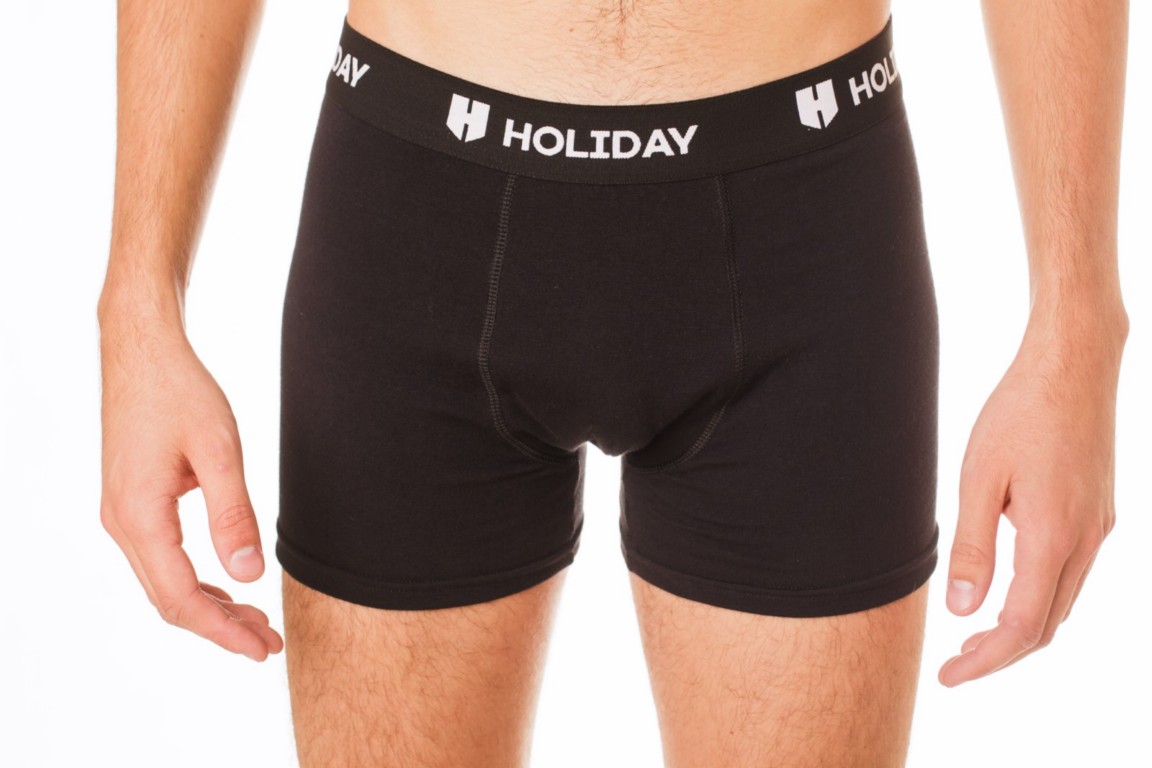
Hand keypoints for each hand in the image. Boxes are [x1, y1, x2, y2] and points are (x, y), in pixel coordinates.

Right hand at [99, 318, 283, 660]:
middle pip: (170, 600)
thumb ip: (233, 514)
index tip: (261, 648)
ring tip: (256, 621)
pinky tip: (228, 584)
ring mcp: (122, 514)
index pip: (181, 598)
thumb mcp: (218, 450)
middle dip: (220, 627)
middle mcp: (122, 523)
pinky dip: (195, 580)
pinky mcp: (131, 502)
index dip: (223, 631)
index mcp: (140, 516)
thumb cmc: (180, 392)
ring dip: (210, 606)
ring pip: (164, 582)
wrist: (142, 351)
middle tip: (268, 643)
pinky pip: (161, 559)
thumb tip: (249, 576)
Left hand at [938, 314, 1123, 686]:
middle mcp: (1085, 540)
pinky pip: (1072, 574)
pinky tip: (1008, 590)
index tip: (950, 677)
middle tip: (956, 666)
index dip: (985, 661)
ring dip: (1021, 628)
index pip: (1020, 626)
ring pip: (1062, 602)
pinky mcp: (1099, 511)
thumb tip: (963, 611)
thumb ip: (974, 548)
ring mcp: (1099, 527)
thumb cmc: (1019, 412)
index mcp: (1053, 537)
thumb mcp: (979, 478)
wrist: (1074, 365)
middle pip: (1046, 625)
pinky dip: (1040, 597)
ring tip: (974, 637)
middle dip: (1000, 654)